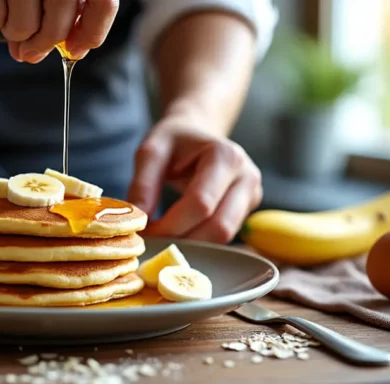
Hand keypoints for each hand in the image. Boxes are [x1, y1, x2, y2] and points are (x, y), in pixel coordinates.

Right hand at [0, 0, 118, 62]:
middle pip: (58, 25)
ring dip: (17, 34)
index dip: (92, 33)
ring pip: (23, 27)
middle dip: (44, 43)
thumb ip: (67, 6)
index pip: (103, 3)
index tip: (75, 49)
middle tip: (32, 49)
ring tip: (10, 17)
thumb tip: (70, 50)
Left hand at [127, 117, 262, 243]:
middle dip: (182, 239)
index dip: (171, 225)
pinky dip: (198, 241)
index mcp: (226, 157)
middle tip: (152, 242)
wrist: (197, 133)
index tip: (145, 232)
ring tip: (162, 238)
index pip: (201, 204)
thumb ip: (143, 185)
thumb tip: (138, 221)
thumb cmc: (174, 141)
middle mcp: (247, 177)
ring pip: (224, 237)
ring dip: (190, 244)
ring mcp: (251, 196)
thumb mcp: (151, 151)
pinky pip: (223, 236)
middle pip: (218, 226)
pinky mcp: (246, 210)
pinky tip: (177, 235)